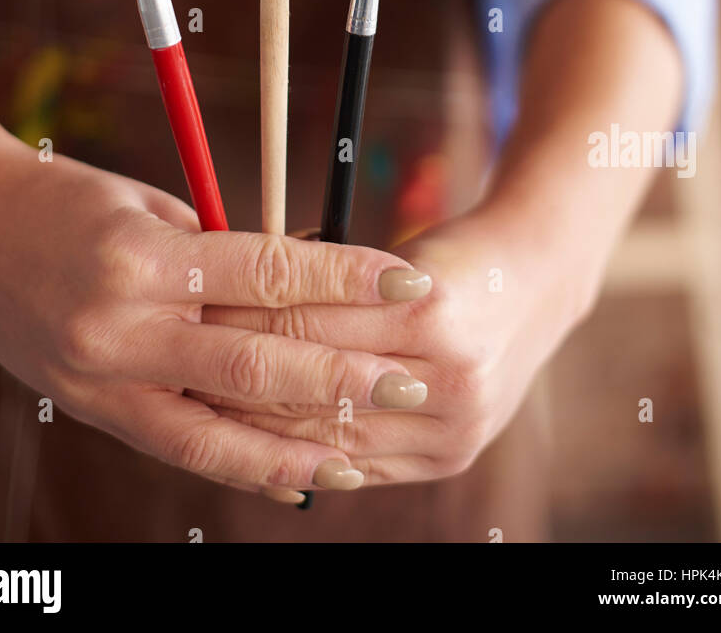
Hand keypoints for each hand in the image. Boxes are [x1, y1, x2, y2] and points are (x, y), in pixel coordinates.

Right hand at [0, 128, 432, 501]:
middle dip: (339, 375)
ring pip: (217, 427)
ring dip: (297, 444)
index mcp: (142, 256)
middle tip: (410, 379)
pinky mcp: (93, 408)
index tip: (407, 278)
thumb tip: (306, 277)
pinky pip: (178, 447)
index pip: (264, 270)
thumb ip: (221, 252)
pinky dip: (241, 463)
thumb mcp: (152, 206)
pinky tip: (292, 473)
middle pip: (253, 361)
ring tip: (362, 450)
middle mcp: (122, 327)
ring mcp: (103, 379)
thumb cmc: (70, 201)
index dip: (344, 276)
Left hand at [198, 205, 594, 487]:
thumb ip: (324, 278)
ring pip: (331, 435)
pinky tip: (259, 440)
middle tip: (185, 357)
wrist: (535, 286)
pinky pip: (358, 466)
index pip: (311, 319)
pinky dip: (305, 454)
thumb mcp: (394, 253)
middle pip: (316, 384)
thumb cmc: (449, 255)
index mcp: (431, 307)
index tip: (194, 305)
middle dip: (242, 373)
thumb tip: (230, 282)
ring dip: (262, 424)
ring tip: (207, 402)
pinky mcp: (452, 456)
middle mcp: (450, 373)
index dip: (244, 313)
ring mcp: (457, 425)